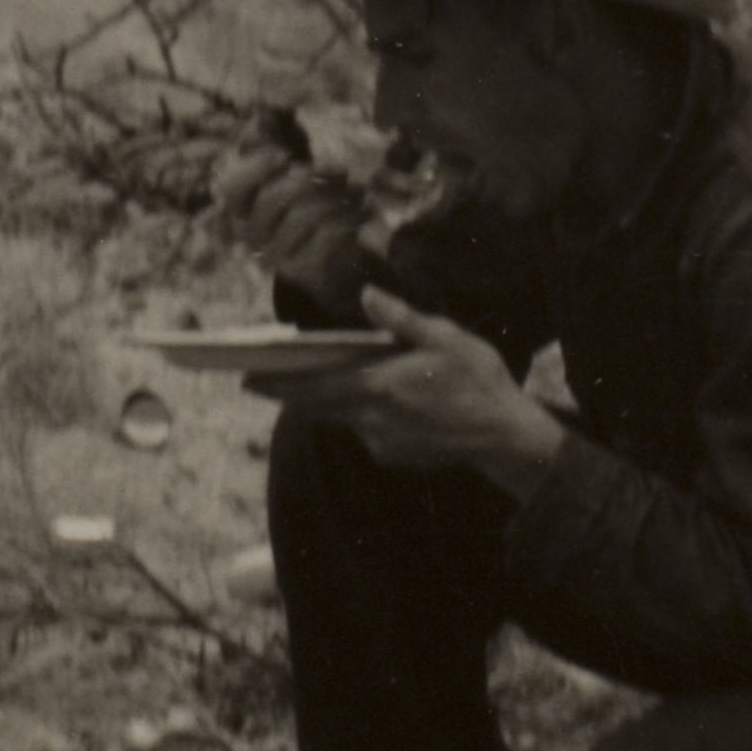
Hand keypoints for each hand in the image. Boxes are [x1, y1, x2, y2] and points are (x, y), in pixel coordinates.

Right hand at [210, 141, 366, 309]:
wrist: (328, 265)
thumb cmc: (307, 209)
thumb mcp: (293, 177)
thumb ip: (278, 145)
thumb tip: (266, 111)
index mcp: (244, 209)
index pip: (233, 188)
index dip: (256, 168)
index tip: (285, 155)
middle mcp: (253, 233)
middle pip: (272, 200)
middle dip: (309, 180)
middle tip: (340, 171)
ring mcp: (276, 255)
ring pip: (301, 218)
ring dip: (335, 198)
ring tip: (359, 190)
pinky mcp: (304, 271)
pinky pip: (324, 241)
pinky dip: (348, 220)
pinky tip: (364, 211)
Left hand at [249, 287, 564, 496]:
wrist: (504, 436)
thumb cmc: (478, 380)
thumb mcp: (444, 337)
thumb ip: (401, 319)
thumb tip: (367, 295)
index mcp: (378, 386)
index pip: (312, 388)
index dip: (277, 385)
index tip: (247, 379)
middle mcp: (372, 418)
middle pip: (317, 406)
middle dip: (289, 392)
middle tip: (260, 379)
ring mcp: (381, 441)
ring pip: (344, 417)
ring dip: (336, 400)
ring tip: (338, 378)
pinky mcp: (394, 455)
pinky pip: (368, 431)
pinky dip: (368, 415)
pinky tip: (391, 402)